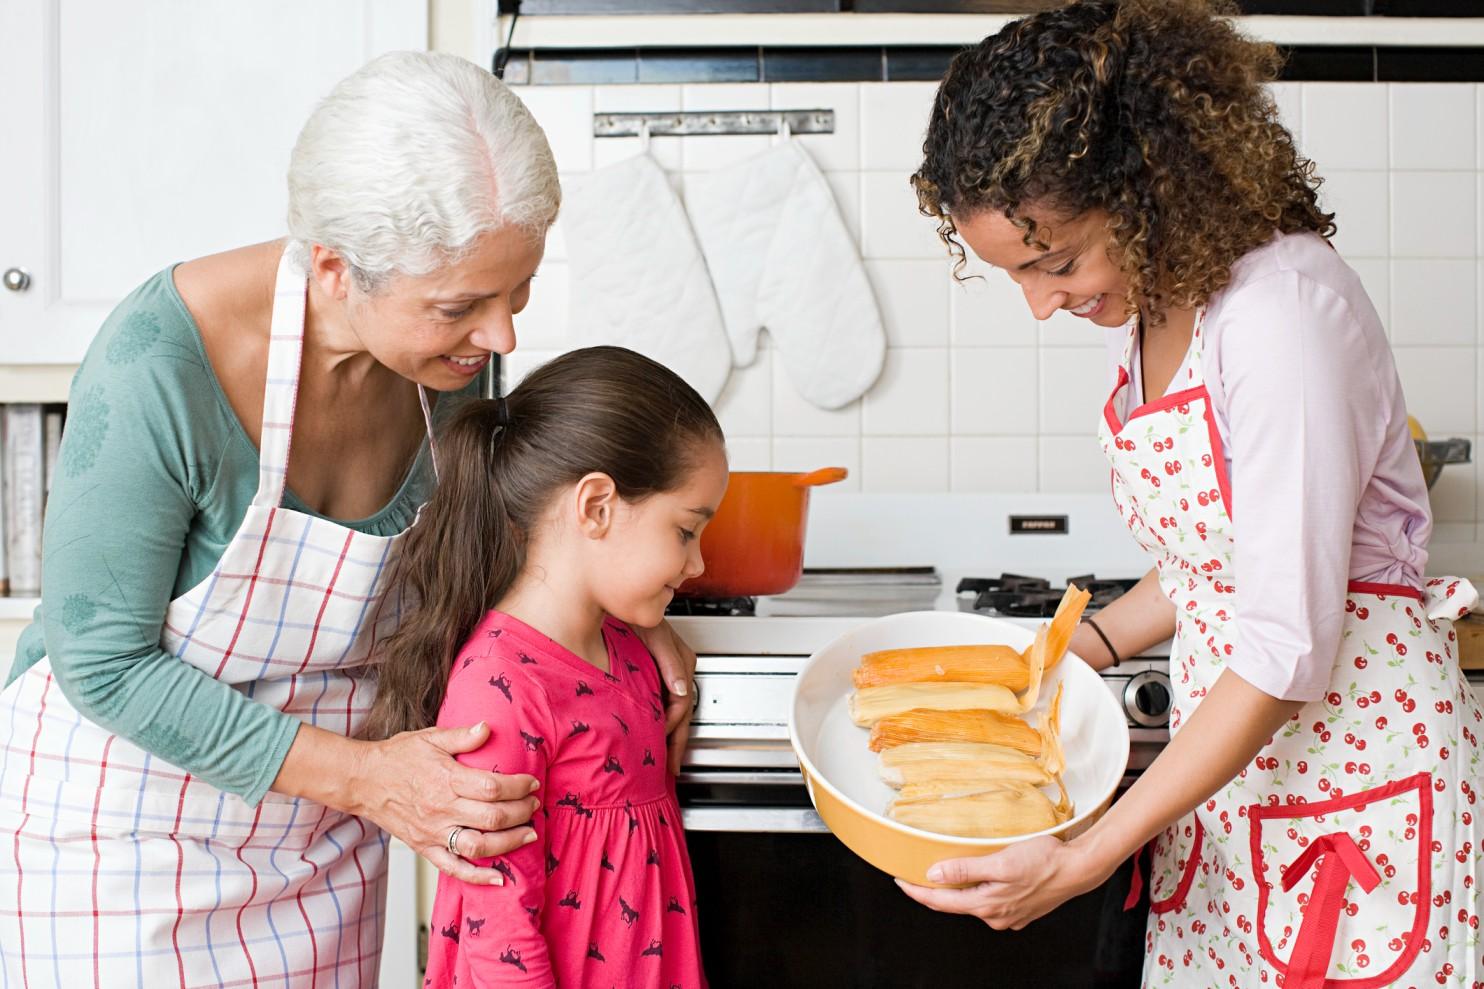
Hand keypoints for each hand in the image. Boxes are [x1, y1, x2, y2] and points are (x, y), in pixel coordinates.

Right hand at [349, 722, 540, 884]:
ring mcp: (433, 832)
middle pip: (492, 817)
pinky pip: (453, 869)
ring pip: (478, 845)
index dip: (518, 787)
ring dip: (509, 843)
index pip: (493, 787)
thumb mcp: (430, 737)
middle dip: (521, 813)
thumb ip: (462, 736)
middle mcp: (441, 809)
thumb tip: (488, 727)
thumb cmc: (396, 757)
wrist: (362, 781)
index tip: (531, 783)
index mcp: (446, 779)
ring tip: (528, 834)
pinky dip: (477, 877)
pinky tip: (499, 879)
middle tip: (534, 806)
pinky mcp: (424, 848)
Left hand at [635, 620, 697, 774]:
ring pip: (674, 712)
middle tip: (670, 767)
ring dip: (670, 734)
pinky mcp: (655, 675)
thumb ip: (669, 661)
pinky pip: (663, 704)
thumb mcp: (653, 635)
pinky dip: (661, 721)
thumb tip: (681, 689)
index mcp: (682, 663)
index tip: (661, 743)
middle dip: (676, 741)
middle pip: (681, 713)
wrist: (614, 607)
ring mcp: (667, 674)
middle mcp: (677, 671)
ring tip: (665, 759)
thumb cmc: (632, 616)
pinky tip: (653, 734)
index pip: (682, 704)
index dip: (673, 727)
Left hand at [895, 836, 1109, 929]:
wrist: (1078, 869)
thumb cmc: (1043, 861)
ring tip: (943, 872)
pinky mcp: (1019, 910)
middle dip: (932, 891)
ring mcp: (1008, 916)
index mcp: (986, 905)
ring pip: (973, 902)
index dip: (916, 891)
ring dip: (957, 890)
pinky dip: (979, 890)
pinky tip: (979, 877)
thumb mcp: (999, 862)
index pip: (940, 901)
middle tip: (913, 874)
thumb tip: (934, 877)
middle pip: (954, 904)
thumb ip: (965, 870)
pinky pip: (990, 901)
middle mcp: (995, 916)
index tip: (899, 880)